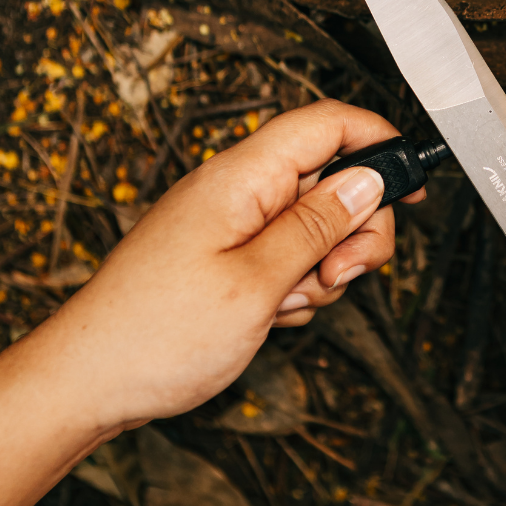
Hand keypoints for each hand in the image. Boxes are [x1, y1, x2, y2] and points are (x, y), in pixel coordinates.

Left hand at [0, 99, 419, 505]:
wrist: (93, 381)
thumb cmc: (156, 334)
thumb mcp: (257, 282)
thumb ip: (318, 226)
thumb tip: (368, 181)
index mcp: (241, 179)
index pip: (325, 124)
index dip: (378, 142)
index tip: (411, 184)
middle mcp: (239, 194)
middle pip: (333, 183)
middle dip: (354, 231)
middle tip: (337, 273)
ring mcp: (235, 226)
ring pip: (318, 228)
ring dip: (323, 269)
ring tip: (286, 303)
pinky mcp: (233, 257)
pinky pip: (292, 259)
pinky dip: (297, 287)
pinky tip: (270, 313)